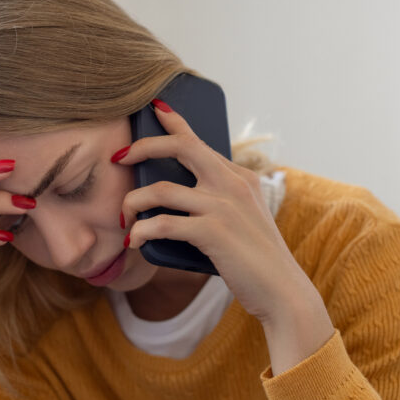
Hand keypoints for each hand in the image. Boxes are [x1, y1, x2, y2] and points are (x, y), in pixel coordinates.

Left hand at [115, 99, 326, 325]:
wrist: (281, 291)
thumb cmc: (254, 260)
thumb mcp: (242, 219)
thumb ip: (216, 202)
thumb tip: (168, 198)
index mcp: (240, 177)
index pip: (199, 140)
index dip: (173, 121)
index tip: (153, 109)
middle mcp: (232, 183)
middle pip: (180, 146)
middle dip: (143, 146)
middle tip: (118, 158)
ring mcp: (223, 205)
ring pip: (160, 189)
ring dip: (132, 202)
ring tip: (124, 220)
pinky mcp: (213, 231)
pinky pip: (162, 224)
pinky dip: (141, 231)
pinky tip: (134, 241)